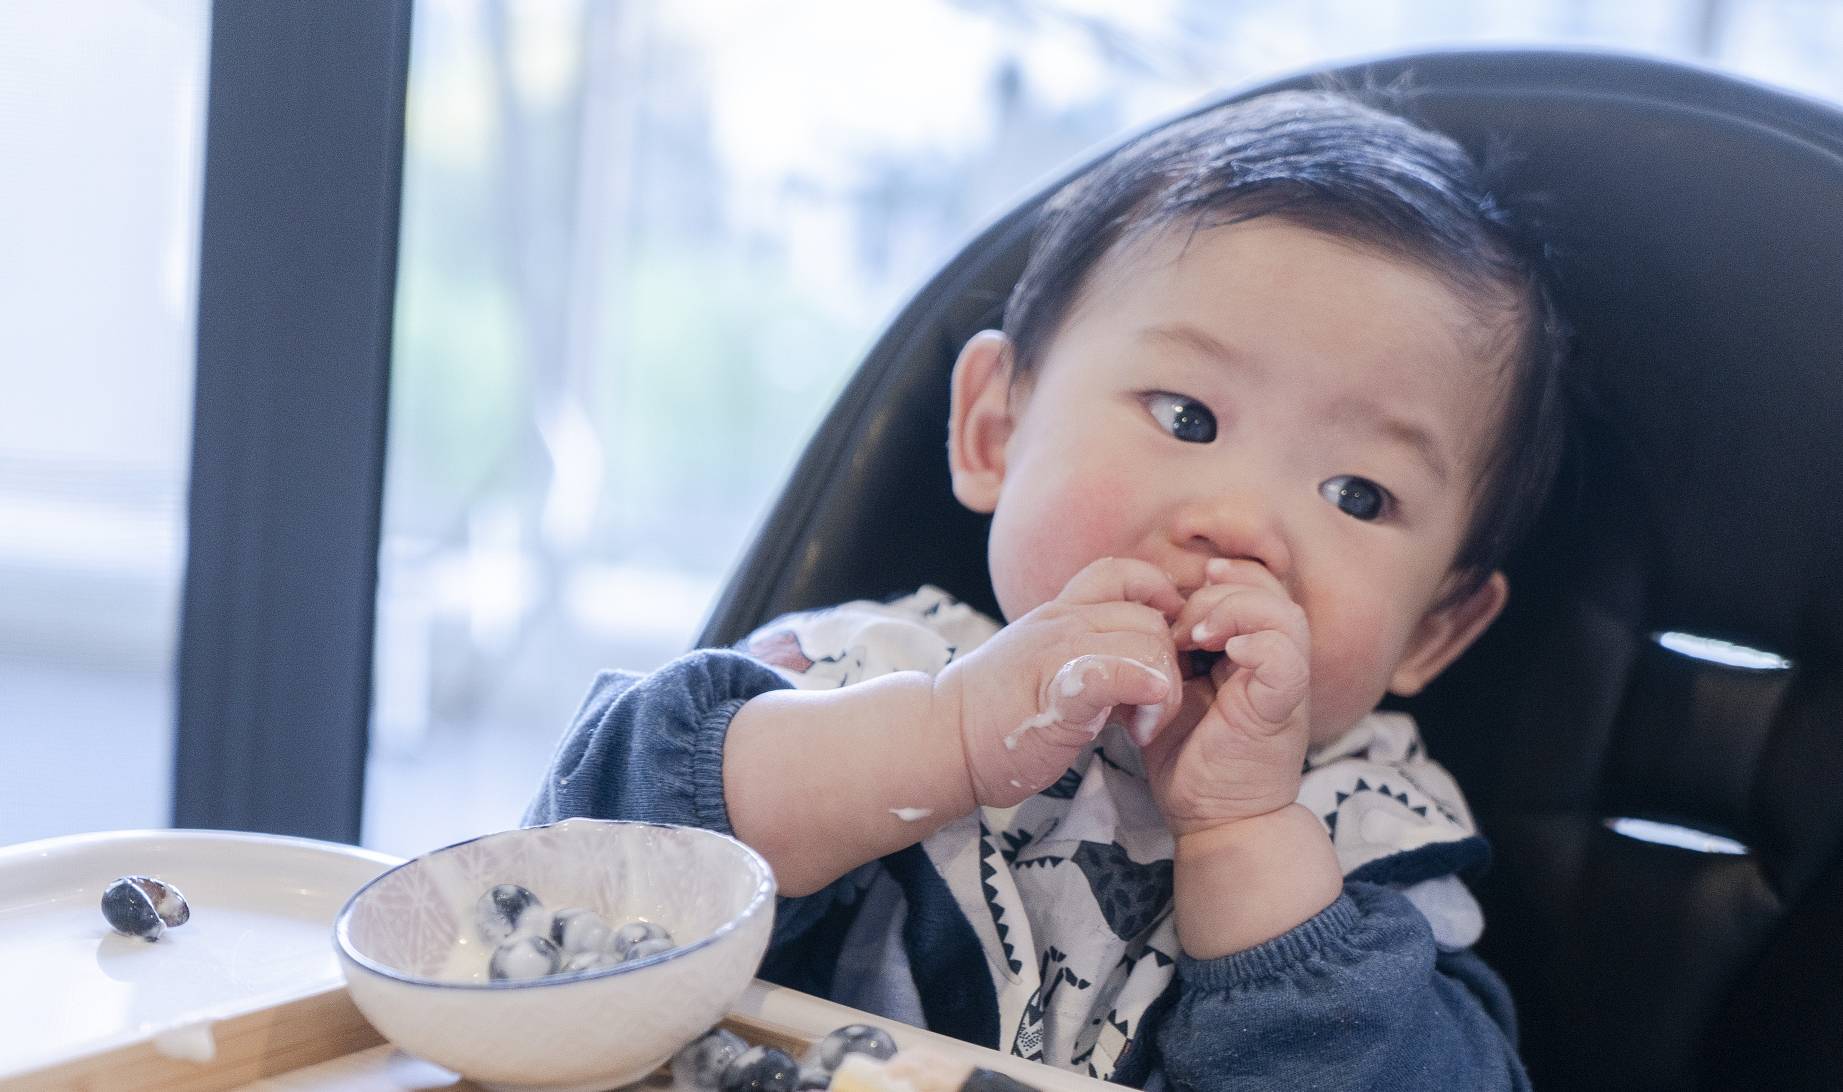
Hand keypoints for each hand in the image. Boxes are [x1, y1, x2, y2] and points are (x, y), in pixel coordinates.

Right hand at [933, 558, 1184, 807]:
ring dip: (1163, 691)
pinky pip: (1112, 670)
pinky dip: (1141, 686)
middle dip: (1170, 662)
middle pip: (1149, 618)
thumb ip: (1087, 651)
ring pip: (1145, 643)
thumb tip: (1137, 659)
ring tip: (1142, 728)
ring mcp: (1058, 652)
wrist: (942, 740)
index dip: (1161, 599)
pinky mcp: (1059, 693)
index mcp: (1061, 613)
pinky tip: (1142, 721)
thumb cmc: (997, 712)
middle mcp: (1062, 622)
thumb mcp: (1045, 665)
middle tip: (1155, 709)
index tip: (1169, 642)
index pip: (1126, 576)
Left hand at [1142, 557, 1311, 837]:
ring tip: (1195, 638)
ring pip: (1284, 614)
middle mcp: (1274, 659)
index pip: (1252, 583)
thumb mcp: (1166, 688)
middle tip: (1179, 627)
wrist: (1212, 819)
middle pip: (1269, 586)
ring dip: (1234, 611)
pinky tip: (1224, 655)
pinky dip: (1256, 645)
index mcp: (1249, 649)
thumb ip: (1163, 648)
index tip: (1175, 592)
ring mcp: (1283, 684)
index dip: (1221, 574)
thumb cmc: (1186, 755)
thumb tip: (1141, 606)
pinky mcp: (1282, 709)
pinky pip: (1286, 658)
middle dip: (1217, 591)